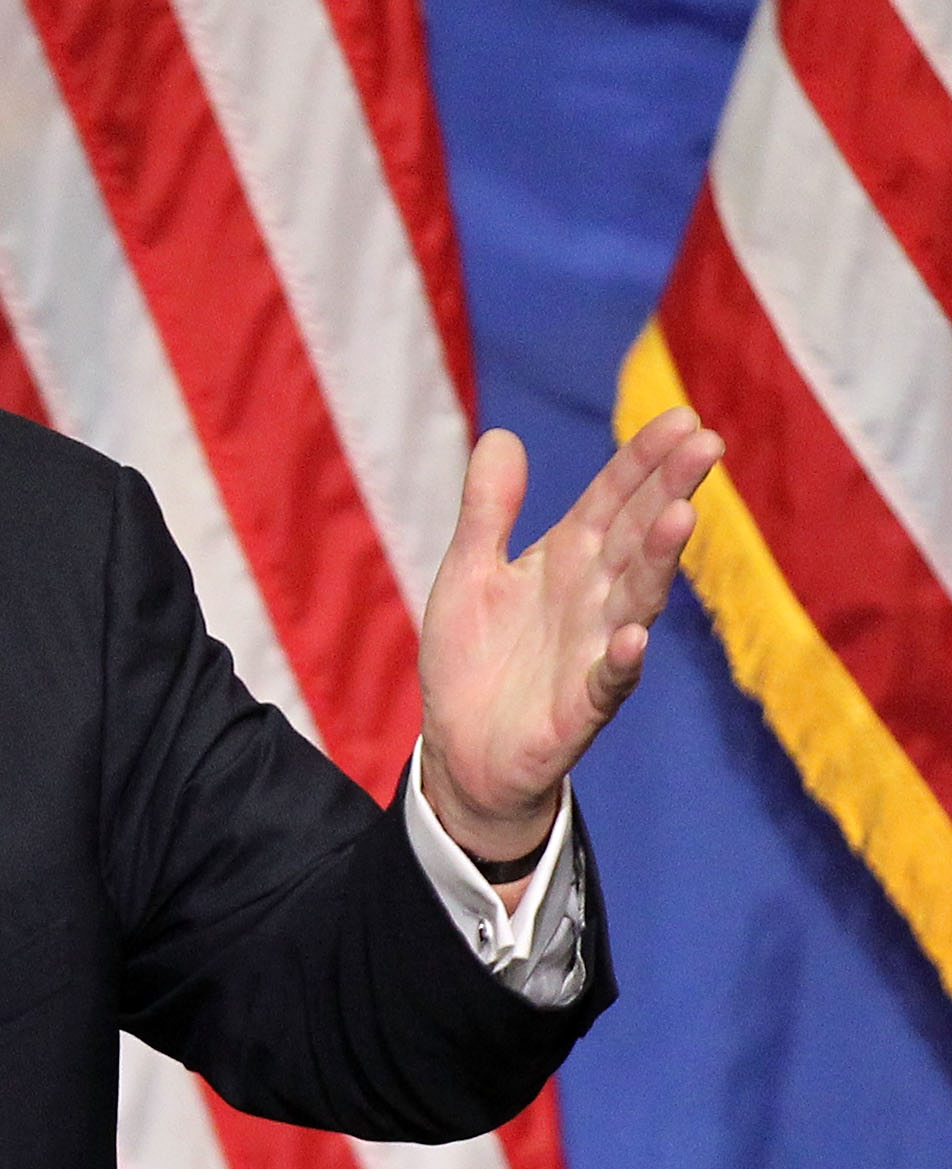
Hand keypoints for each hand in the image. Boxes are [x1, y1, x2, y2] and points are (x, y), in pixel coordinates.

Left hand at [417, 409, 723, 870]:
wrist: (461, 750)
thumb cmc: (474, 657)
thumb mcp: (468, 572)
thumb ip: (487, 511)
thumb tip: (501, 435)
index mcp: (566, 561)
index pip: (613, 500)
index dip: (643, 461)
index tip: (682, 418)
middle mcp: (592, 599)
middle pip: (637, 537)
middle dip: (669, 490)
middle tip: (707, 443)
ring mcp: (593, 651)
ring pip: (635, 600)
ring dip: (658, 561)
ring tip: (680, 516)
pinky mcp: (581, 708)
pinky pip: (608, 681)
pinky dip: (621, 658)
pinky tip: (633, 634)